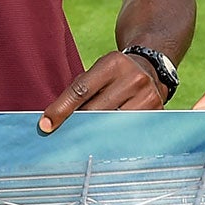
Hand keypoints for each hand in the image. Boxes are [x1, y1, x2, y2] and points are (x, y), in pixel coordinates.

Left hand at [38, 51, 167, 132]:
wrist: (151, 67)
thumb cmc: (113, 75)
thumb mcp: (97, 72)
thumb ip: (79, 90)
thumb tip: (52, 120)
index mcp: (113, 63)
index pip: (81, 90)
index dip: (61, 109)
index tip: (46, 125)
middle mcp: (133, 78)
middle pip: (96, 111)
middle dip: (78, 124)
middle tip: (63, 136)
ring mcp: (148, 96)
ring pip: (112, 124)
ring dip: (96, 133)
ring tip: (85, 138)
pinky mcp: (158, 111)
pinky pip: (128, 131)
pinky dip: (114, 137)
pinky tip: (106, 140)